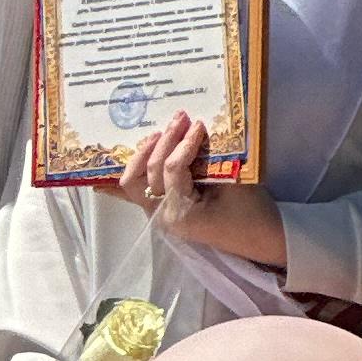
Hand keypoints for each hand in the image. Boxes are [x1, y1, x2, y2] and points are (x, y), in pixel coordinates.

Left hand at [114, 112, 289, 269]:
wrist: (263, 240)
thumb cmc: (253, 212)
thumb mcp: (233, 182)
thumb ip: (207, 160)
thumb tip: (190, 133)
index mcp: (180, 211)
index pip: (171, 168)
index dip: (183, 143)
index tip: (197, 124)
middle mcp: (162, 216)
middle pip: (144, 173)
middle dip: (159, 143)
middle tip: (178, 120)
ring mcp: (159, 216)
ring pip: (133, 183)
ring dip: (142, 155)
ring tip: (159, 134)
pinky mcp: (163, 213)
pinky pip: (136, 196)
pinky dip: (118, 185)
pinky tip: (98, 179)